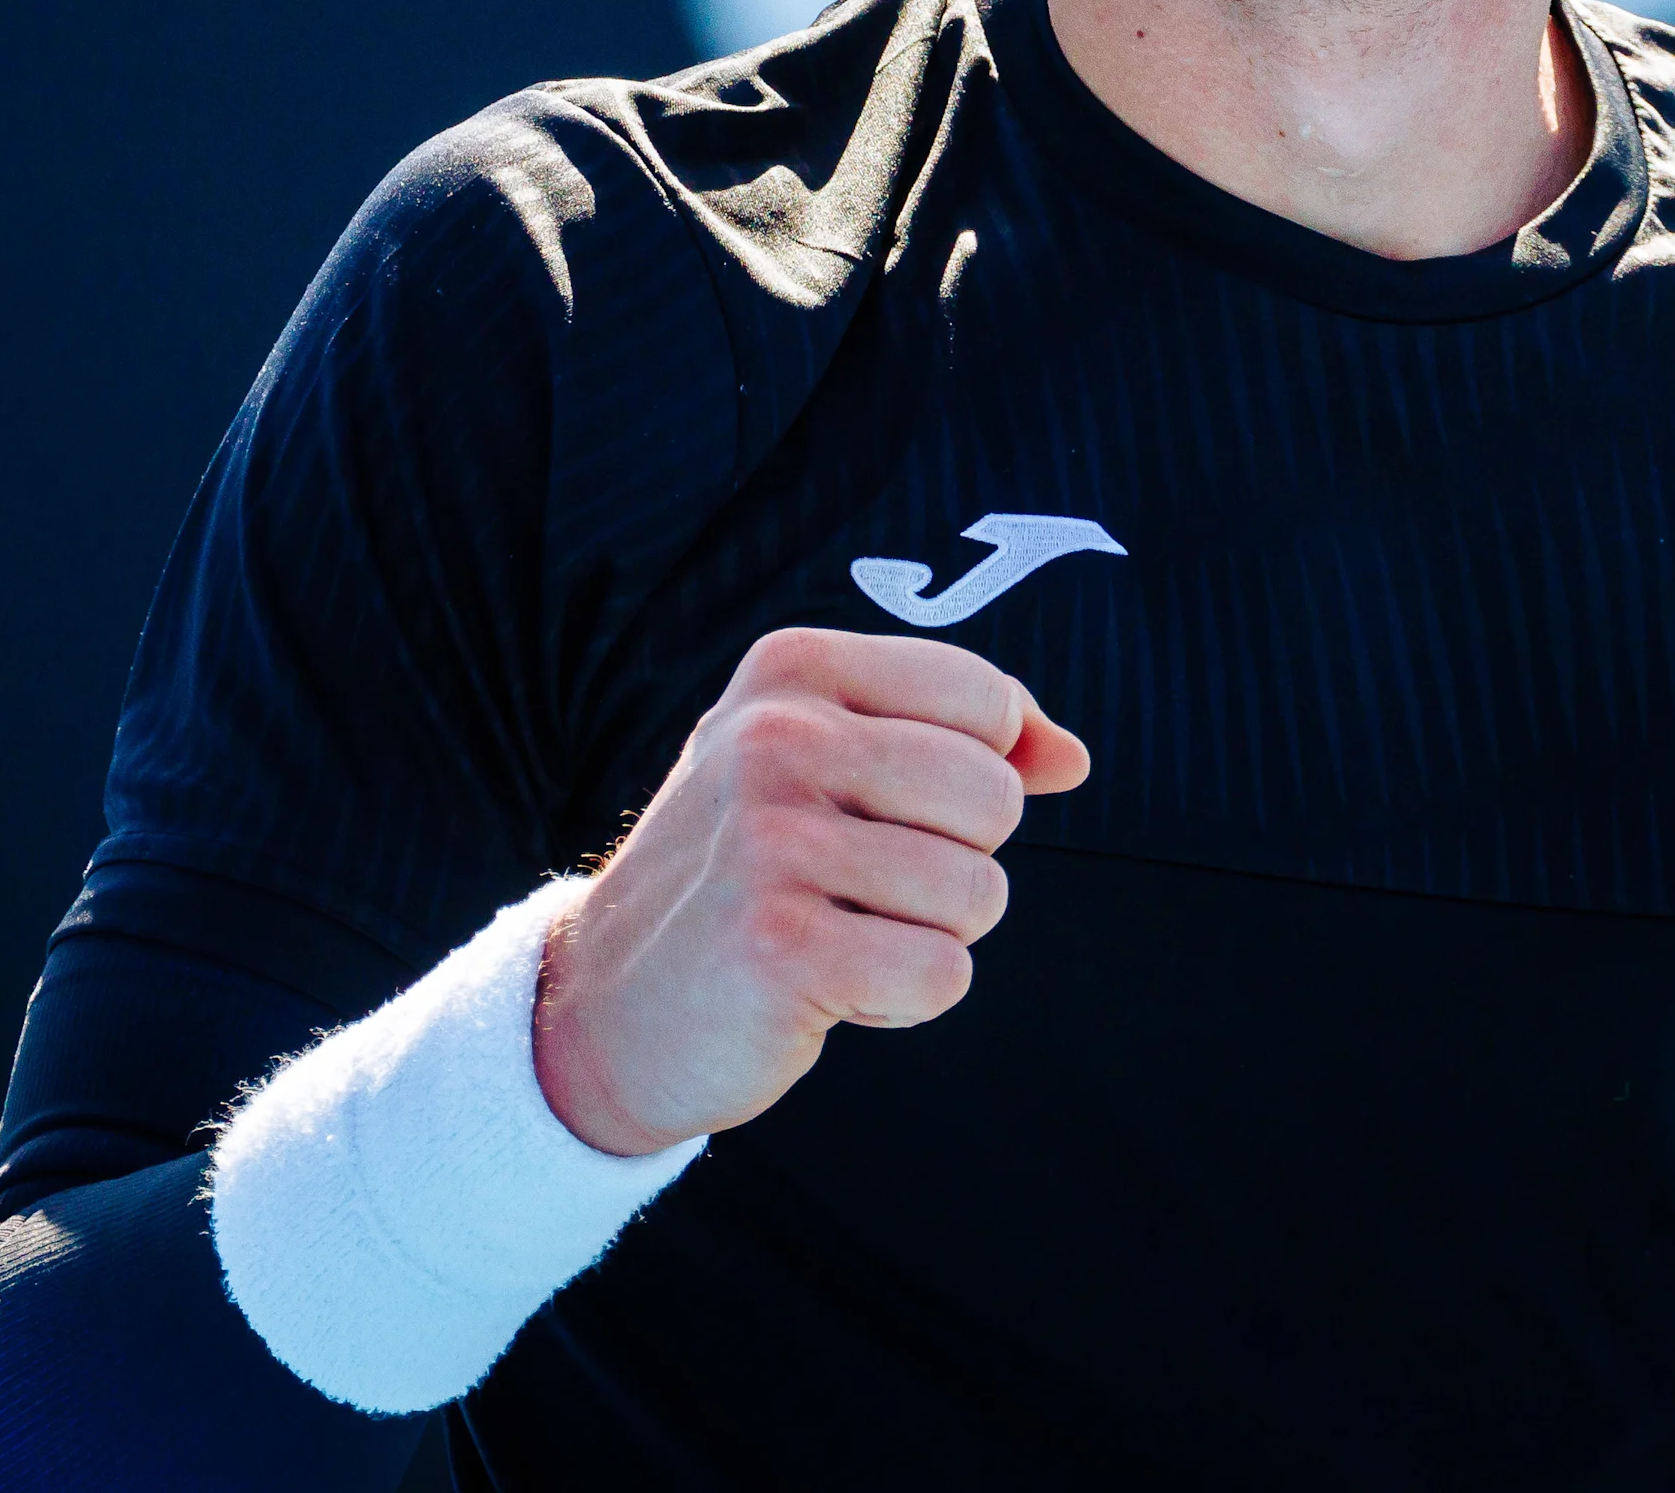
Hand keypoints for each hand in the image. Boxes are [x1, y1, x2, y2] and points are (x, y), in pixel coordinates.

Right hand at [530, 626, 1090, 1158]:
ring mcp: (771, 841)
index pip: (985, 700)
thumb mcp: (828, 764)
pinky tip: (826, 987)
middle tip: (856, 886)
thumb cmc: (745, 873)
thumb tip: (1071, 756)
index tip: (883, 808)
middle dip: (954, 862)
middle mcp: (775, 738)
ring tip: (834, 933)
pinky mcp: (780, 948)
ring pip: (980, 894)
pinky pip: (944, 973)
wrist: (604, 1005)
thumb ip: (961, 740)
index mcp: (791, 669)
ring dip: (927, 935)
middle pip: (995, 798)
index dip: (972, 774)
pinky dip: (904, 998)